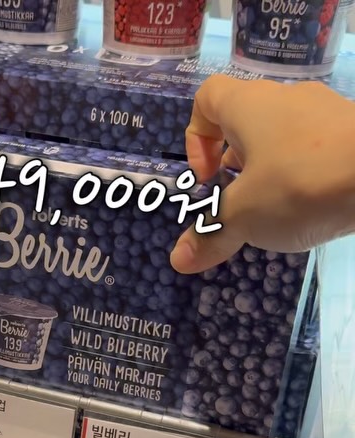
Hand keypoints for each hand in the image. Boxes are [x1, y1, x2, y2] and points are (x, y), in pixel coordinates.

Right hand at [170, 75, 354, 273]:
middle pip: (245, 124)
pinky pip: (315, 151)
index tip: (206, 178)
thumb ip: (211, 234)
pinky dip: (304, 178)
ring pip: (282, 140)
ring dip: (269, 174)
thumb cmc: (301, 182)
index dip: (195, 137)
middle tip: (237, 202)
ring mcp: (324, 114)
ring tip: (274, 212)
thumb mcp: (245, 216)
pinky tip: (311, 209)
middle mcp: (285, 100)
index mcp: (249, 106)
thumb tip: (179, 260)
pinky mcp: (352, 135)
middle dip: (235, 166)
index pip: (207, 98)